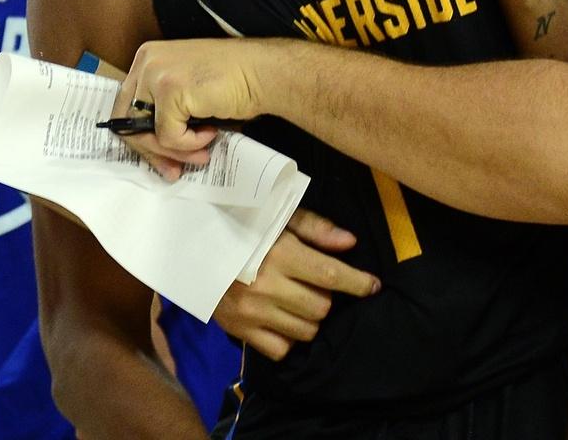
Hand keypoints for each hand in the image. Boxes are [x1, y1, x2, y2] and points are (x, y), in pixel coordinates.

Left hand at [110, 38, 271, 179]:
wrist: (263, 72)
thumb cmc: (233, 81)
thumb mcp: (187, 90)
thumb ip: (164, 111)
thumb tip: (154, 151)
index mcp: (147, 58)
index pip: (125, 107)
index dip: (142, 139)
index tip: (162, 159)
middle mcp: (146, 62)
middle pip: (128, 122)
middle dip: (153, 152)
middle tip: (175, 169)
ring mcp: (156, 74)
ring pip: (146, 133)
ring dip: (175, 151)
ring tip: (201, 154)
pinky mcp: (171, 90)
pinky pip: (168, 136)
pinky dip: (190, 144)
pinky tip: (211, 133)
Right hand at [212, 210, 379, 359]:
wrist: (195, 247)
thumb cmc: (244, 228)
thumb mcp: (279, 218)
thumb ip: (316, 229)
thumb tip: (350, 244)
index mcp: (280, 255)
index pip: (331, 276)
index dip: (358, 283)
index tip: (373, 286)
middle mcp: (268, 286)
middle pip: (322, 307)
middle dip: (327, 297)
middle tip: (314, 284)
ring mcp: (253, 312)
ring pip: (306, 331)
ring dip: (310, 318)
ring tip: (297, 300)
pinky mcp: (239, 331)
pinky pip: (282, 349)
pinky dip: (289, 338)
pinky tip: (282, 319)